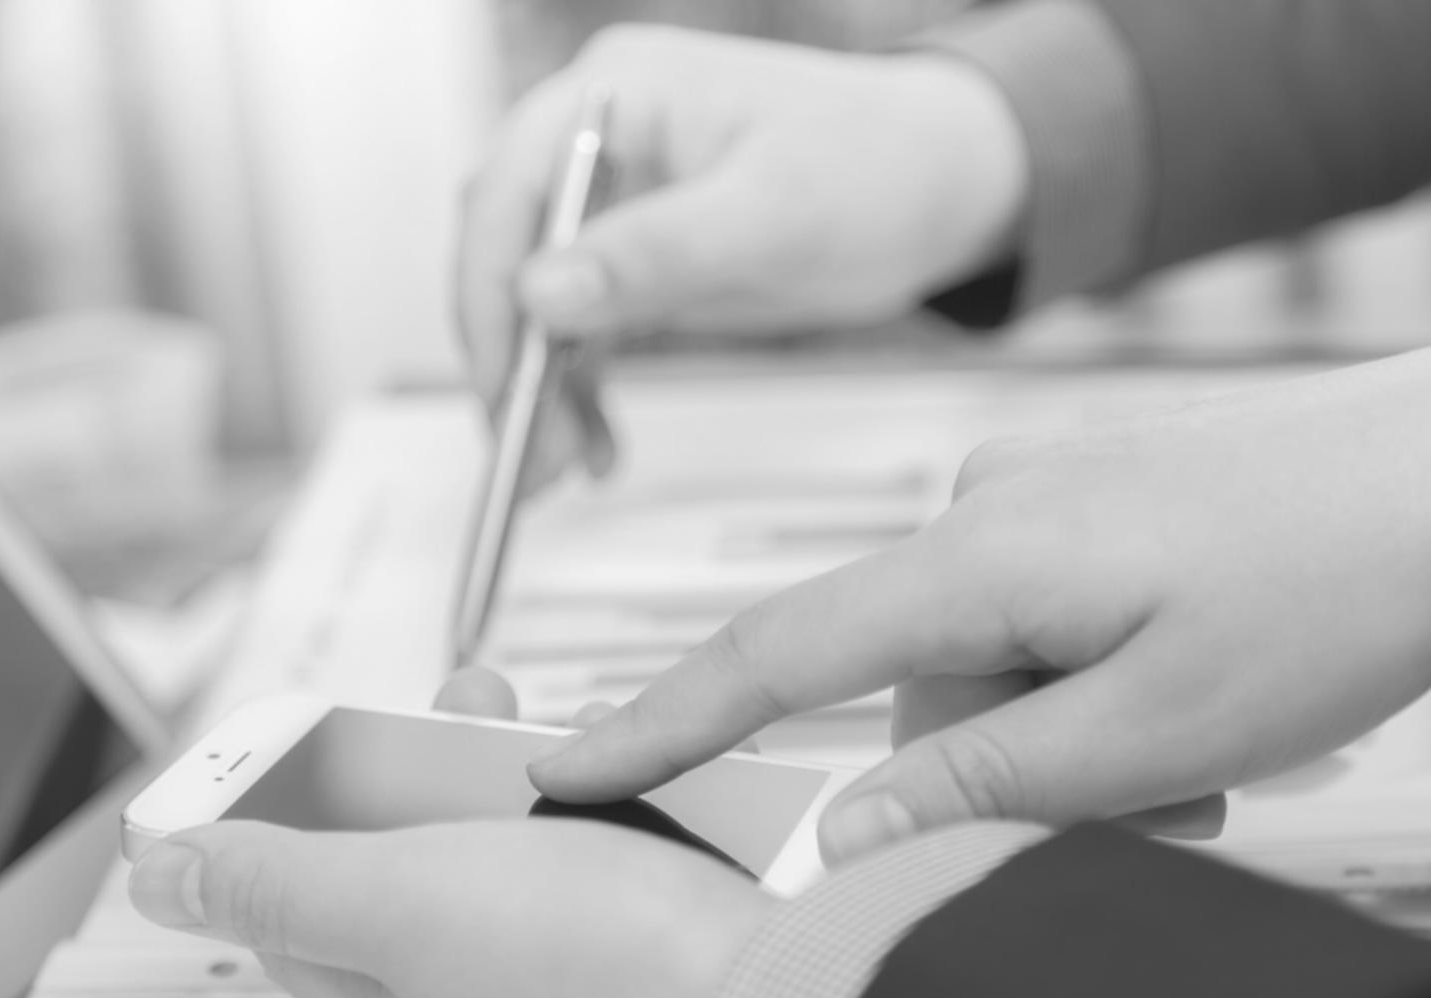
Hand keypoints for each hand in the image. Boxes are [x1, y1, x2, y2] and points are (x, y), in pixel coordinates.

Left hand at [127, 675, 771, 997]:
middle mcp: (463, 980)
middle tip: (432, 706)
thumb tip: (164, 873)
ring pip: (489, 836)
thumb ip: (282, 881)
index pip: (290, 906)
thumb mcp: (406, 900)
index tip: (289, 741)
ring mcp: (544, 949)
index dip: (280, 814)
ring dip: (498, 764)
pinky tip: (607, 756)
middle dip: (407, 764)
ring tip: (527, 717)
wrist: (773, 977)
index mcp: (390, 988)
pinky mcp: (618, 918)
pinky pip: (571, 840)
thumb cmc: (601, 963)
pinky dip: (581, 787)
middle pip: (399, 857)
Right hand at [457, 24, 1026, 473]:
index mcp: (617, 94)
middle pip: (506, 251)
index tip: (504, 383)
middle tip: (526, 450)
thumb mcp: (771, 217)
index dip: (489, 292)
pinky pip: (581, 331)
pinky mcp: (639, 260)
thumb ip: (654, 254)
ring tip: (553, 469)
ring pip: (534, 305)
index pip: (506, 190)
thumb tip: (537, 295)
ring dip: (536, 389)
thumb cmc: (878, 167)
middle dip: (509, 358)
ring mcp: (617, 204)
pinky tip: (594, 444)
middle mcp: (601, 142)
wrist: (941, 188)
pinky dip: (578, 390)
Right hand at [528, 343, 1430, 863]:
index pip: (773, 651)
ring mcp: (1026, 492)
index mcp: (981, 554)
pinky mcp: (1070, 499)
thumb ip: (982, 782)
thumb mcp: (1158, 726)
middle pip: (910, 692)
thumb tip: (836, 830)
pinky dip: (1080, 677)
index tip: (570, 770)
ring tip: (1201, 741)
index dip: (661, 721)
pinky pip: (1025, 618)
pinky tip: (1180, 679)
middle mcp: (980, 502)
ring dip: (1061, 730)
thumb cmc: (1332, 577)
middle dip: (1002, 769)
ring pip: (978, 666)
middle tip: (1157, 796)